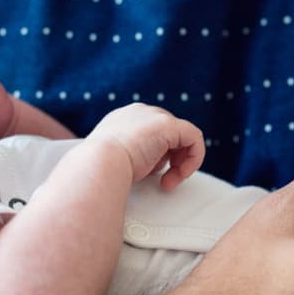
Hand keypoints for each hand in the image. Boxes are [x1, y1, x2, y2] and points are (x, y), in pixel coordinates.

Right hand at [86, 103, 204, 189]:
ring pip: (182, 137)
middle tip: (164, 181)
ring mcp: (154, 116)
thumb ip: (130, 157)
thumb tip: (142, 168)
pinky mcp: (168, 124)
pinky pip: (194, 137)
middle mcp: (138, 113)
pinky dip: (194, 157)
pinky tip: (181, 174)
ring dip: (180, 163)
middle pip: (167, 134)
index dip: (156, 156)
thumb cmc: (101, 170)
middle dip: (169, 159)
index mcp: (121, 120)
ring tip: (168, 181)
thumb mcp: (113, 160)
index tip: (150, 176)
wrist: (98, 164)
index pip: (149, 134)